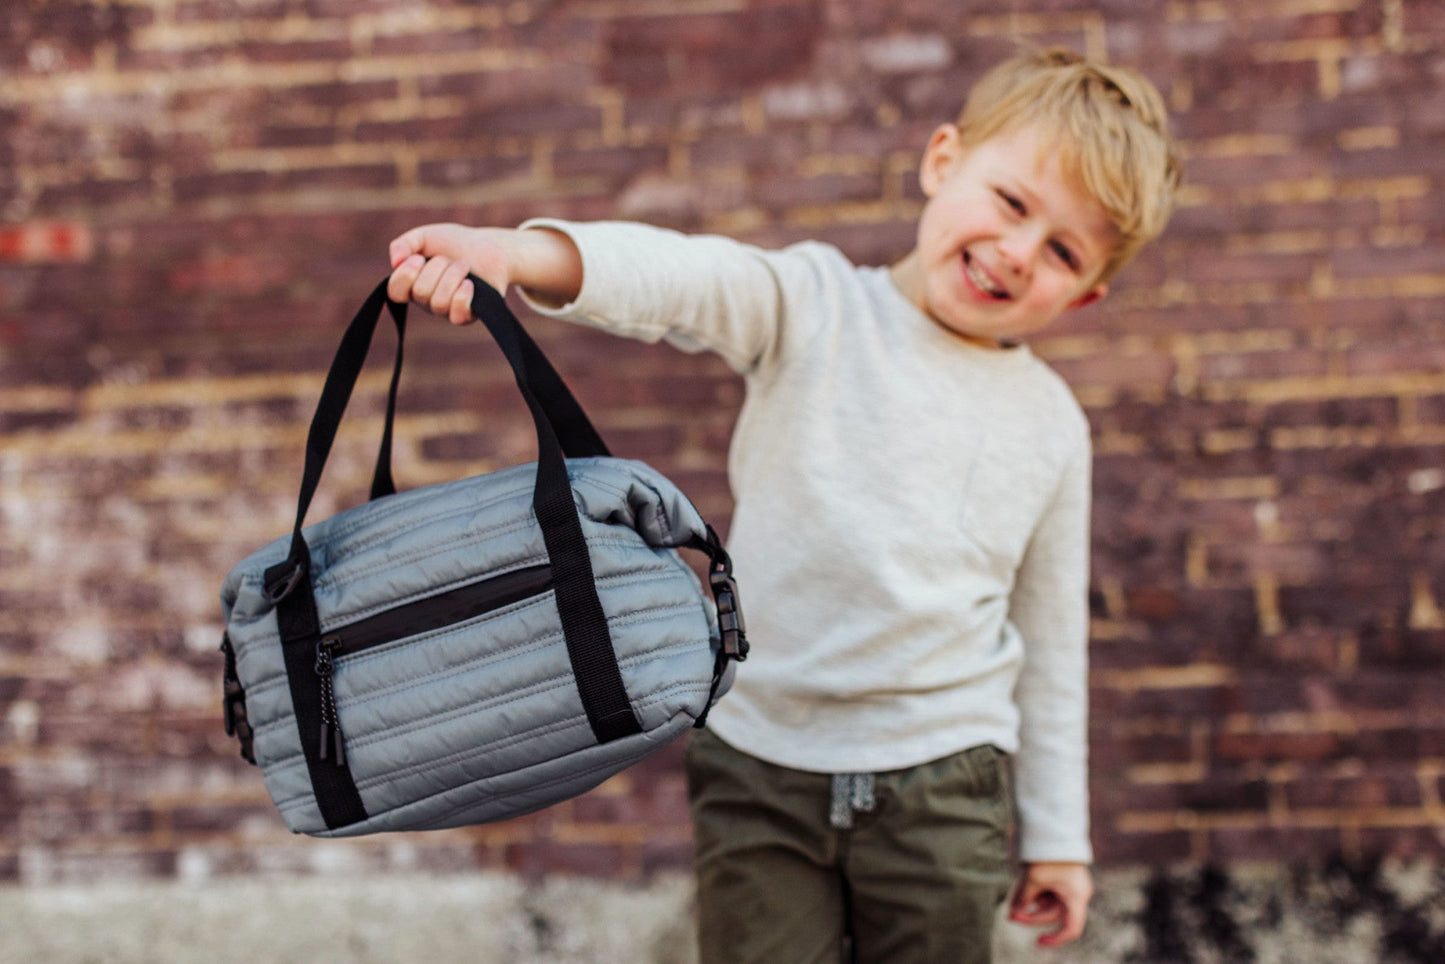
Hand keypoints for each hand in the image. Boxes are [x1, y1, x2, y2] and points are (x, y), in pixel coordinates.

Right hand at [387, 223, 513, 324]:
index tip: (418, 258)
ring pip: (439, 303)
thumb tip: (395, 262)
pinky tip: (470, 283)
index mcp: (412, 283)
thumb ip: (404, 244)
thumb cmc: (455, 243)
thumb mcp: (425, 236)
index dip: (404, 276)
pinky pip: (456, 316)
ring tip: (464, 266)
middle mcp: (426, 301)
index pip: (395, 292)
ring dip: (453, 276)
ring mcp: (446, 310)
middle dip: (437, 267)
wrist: (489, 247)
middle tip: (448, 258)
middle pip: (420, 293)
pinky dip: (462, 296)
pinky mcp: (467, 315)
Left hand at [1008, 861, 1092, 947]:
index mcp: (1076, 896)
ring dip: (1031, 902)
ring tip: (1014, 895)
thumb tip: (1012, 914)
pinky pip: (1047, 890)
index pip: (1071, 928)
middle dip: (1031, 915)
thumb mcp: (1031, 878)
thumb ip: (1022, 899)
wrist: (1052, 824)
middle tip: (1009, 913)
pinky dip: (1034, 892)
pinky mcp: (1061, 874)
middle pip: (1053, 914)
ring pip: (1048, 901)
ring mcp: (1069, 883)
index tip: (1038, 942)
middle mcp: (1076, 892)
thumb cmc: (1047, 853)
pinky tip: (1020, 887)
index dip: (1056, 939)